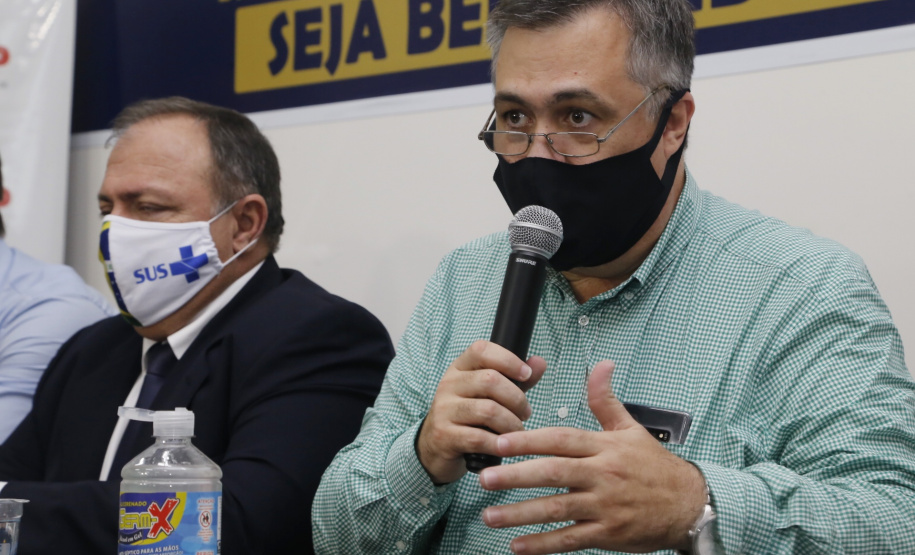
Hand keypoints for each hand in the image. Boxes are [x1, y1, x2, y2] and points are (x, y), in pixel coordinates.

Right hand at [417, 340, 546, 484]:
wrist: (434, 447)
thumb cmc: (469, 417)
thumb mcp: (488, 394)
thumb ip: (515, 380)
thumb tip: (539, 363)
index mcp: (460, 368)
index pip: (481, 350)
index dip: (508, 359)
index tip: (526, 374)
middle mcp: (448, 384)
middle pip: (490, 380)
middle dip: (516, 399)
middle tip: (525, 412)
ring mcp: (444, 409)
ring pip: (488, 410)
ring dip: (511, 423)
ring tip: (517, 430)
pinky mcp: (444, 435)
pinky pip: (479, 438)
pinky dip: (498, 443)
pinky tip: (504, 446)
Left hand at [478, 360, 705, 553]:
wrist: (688, 504)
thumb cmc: (654, 465)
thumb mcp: (631, 428)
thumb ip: (606, 400)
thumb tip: (600, 365)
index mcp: (604, 447)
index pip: (561, 440)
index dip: (529, 440)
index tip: (500, 441)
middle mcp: (602, 475)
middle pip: (553, 473)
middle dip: (516, 476)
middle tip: (485, 478)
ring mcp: (604, 506)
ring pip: (557, 509)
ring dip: (520, 514)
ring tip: (489, 515)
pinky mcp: (607, 534)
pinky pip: (571, 539)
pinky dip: (543, 545)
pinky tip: (516, 546)